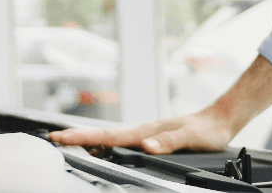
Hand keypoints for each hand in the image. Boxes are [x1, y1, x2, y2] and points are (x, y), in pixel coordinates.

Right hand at [48, 107, 237, 153]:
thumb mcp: (191, 138)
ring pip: (110, 138)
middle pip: (103, 135)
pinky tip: (101, 150)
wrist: (218, 120)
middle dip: (77, 137)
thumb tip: (146, 146)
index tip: (61, 136)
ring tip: (68, 144)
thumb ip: (169, 142)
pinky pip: (121, 142)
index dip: (84, 137)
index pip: (109, 136)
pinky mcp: (150, 138)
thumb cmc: (206, 131)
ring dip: (89, 140)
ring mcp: (144, 134)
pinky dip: (105, 144)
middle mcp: (141, 132)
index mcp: (146, 132)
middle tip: (53, 139)